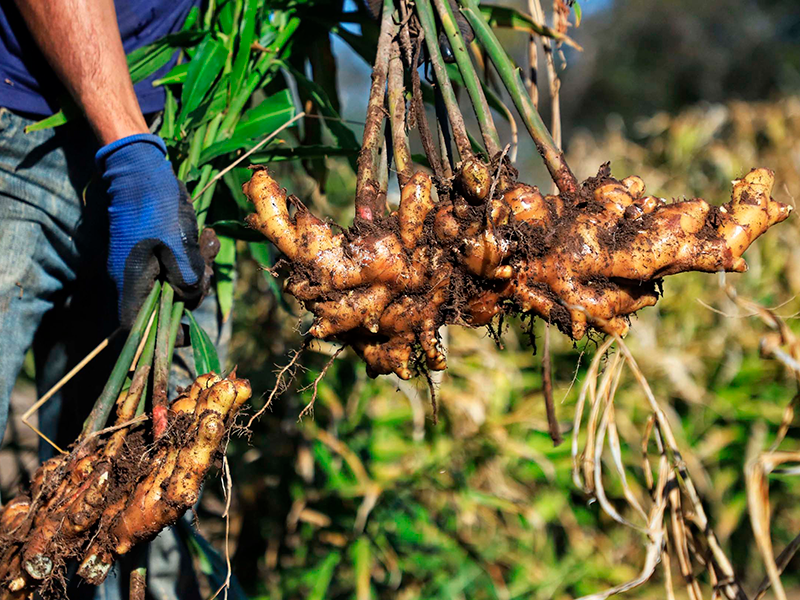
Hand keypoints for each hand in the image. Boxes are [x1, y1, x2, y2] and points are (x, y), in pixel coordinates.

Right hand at [97, 134, 207, 326]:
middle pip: (168, 304)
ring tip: (206, 240)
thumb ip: (185, 279)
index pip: (138, 327)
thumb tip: (189, 298)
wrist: (142, 170)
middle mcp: (135, 278)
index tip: (190, 331)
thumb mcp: (176, 247)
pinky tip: (206, 235)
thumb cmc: (156, 208)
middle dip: (194, 290)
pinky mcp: (155, 250)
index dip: (164, 335)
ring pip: (178, 282)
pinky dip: (196, 255)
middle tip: (205, 264)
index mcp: (132, 283)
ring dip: (199, 268)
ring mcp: (144, 264)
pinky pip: (179, 263)